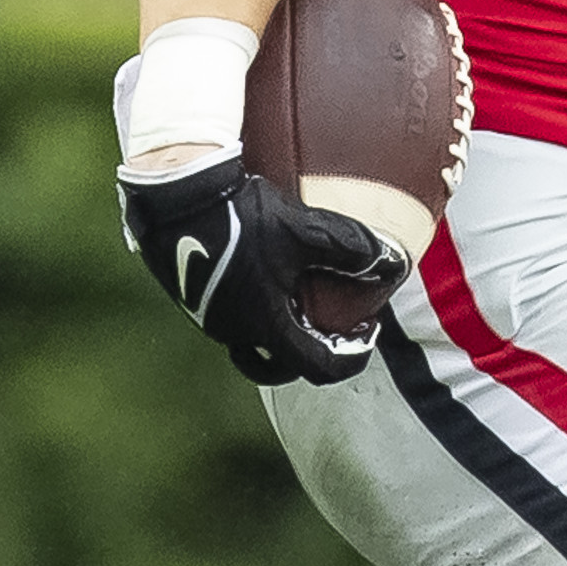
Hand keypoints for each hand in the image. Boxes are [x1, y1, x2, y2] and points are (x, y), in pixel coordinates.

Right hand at [119, 149, 409, 385]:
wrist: (177, 197)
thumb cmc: (239, 218)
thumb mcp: (303, 230)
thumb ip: (350, 247)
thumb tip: (390, 261)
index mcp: (266, 327)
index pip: (318, 369)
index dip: (351, 358)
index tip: (366, 332)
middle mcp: (235, 333)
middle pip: (282, 366)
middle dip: (313, 351)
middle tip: (333, 325)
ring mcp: (209, 318)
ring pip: (254, 341)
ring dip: (282, 328)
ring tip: (300, 295)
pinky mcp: (193, 296)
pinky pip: (231, 317)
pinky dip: (256, 308)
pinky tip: (264, 272)